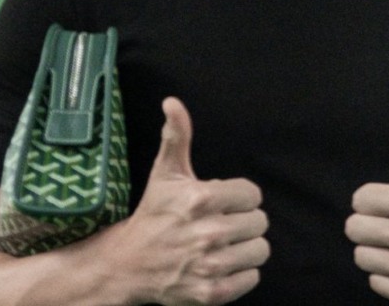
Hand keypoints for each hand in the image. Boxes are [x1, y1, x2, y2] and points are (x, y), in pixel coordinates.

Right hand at [85, 97, 269, 305]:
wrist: (128, 265)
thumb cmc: (153, 214)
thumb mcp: (165, 172)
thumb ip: (177, 135)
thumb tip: (172, 102)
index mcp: (200, 199)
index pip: (253, 194)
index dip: (239, 196)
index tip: (220, 201)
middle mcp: (207, 233)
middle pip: (260, 222)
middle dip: (243, 220)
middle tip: (221, 222)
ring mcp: (210, 265)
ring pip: (260, 250)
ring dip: (245, 246)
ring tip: (223, 243)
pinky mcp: (211, 292)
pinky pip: (252, 277)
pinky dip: (241, 272)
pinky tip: (221, 263)